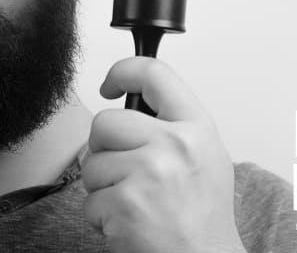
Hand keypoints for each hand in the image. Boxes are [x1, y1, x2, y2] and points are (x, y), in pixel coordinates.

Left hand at [83, 57, 245, 252]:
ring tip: (135, 204)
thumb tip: (133, 103)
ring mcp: (149, 174)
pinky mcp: (125, 204)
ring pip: (92, 164)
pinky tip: (130, 224)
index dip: (123, 72)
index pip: (153, 73)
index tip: (110, 85)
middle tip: (125, 172)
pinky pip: (90, 202)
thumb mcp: (206, 156)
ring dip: (102, 189)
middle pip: (106, 122)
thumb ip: (173, 126)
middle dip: (104, 149)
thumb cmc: (204, 217)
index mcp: (196, 128)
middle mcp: (175, 145)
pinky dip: (102, 218)